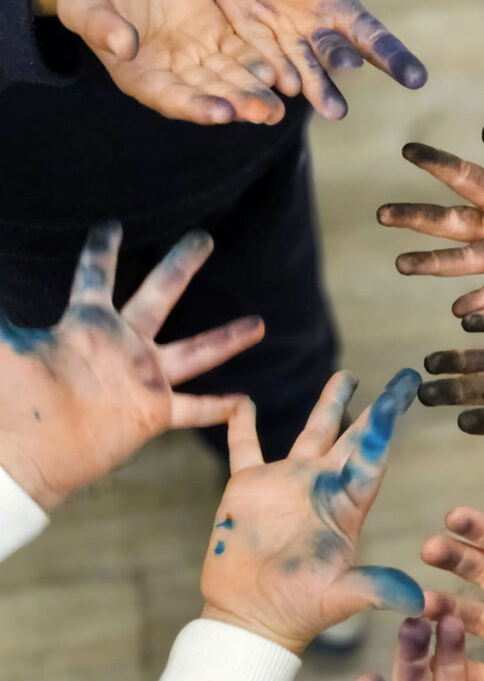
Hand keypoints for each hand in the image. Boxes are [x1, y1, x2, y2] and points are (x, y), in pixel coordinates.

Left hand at [0, 223, 263, 510]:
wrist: (27, 456)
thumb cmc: (13, 401)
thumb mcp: (5, 349)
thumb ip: (1, 319)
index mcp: (88, 323)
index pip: (97, 276)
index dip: (103, 249)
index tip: (112, 224)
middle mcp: (123, 344)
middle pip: (160, 294)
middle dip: (182, 264)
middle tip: (204, 237)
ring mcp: (142, 378)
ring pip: (196, 350)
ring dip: (227, 338)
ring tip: (259, 322)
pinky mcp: (152, 413)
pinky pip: (195, 409)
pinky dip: (220, 409)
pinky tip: (246, 403)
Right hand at [42, 0, 284, 123]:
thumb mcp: (82, 1)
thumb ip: (100, 24)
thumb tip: (122, 47)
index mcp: (139, 76)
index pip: (171, 98)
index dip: (197, 107)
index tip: (222, 113)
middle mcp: (172, 74)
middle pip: (209, 94)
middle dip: (238, 104)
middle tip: (266, 113)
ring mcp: (195, 56)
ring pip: (229, 78)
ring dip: (254, 92)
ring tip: (279, 106)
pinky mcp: (214, 34)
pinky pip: (239, 52)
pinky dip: (257, 62)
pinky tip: (279, 72)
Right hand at [201, 369, 424, 654]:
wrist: (250, 618)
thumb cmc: (298, 612)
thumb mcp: (340, 598)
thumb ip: (375, 590)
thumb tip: (417, 600)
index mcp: (347, 508)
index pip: (372, 457)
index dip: (386, 425)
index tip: (405, 394)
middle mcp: (322, 489)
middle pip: (354, 437)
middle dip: (376, 408)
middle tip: (403, 378)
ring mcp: (286, 484)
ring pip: (312, 432)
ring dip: (328, 404)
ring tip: (347, 375)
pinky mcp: (248, 488)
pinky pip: (245, 446)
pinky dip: (240, 423)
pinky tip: (241, 401)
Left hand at [209, 0, 436, 119]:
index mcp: (342, 10)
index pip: (373, 38)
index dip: (394, 59)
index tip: (417, 80)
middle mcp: (314, 30)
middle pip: (333, 57)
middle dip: (341, 76)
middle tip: (356, 99)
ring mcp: (281, 33)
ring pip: (299, 66)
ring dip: (313, 88)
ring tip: (330, 111)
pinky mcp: (247, 28)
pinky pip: (257, 50)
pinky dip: (269, 67)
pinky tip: (281, 84)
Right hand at [424, 508, 483, 680]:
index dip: (480, 529)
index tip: (452, 515)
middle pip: (483, 576)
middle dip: (454, 558)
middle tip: (427, 549)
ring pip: (473, 622)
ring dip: (445, 610)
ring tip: (418, 603)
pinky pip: (483, 676)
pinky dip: (455, 666)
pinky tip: (428, 657)